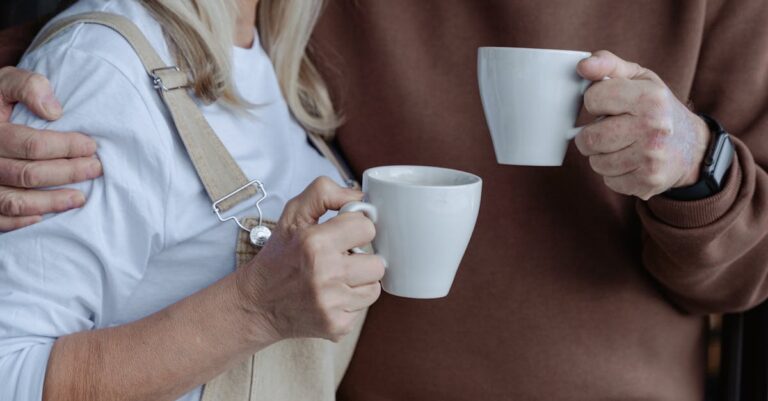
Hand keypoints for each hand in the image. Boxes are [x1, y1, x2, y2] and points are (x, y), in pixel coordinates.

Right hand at [0, 67, 101, 231]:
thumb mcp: (5, 82)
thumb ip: (28, 86)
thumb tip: (54, 111)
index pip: (32, 145)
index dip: (66, 147)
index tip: (91, 147)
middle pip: (28, 174)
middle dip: (68, 173)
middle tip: (95, 169)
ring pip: (14, 201)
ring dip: (51, 202)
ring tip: (80, 198)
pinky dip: (20, 221)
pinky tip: (44, 216)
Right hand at [236, 177, 384, 342]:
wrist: (257, 304)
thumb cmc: (279, 255)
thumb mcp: (292, 214)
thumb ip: (325, 193)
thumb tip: (361, 198)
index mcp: (314, 242)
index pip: (367, 227)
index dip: (356, 229)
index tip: (343, 235)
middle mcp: (325, 274)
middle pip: (378, 262)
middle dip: (362, 259)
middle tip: (340, 259)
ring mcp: (331, 303)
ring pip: (375, 287)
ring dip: (360, 282)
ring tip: (336, 278)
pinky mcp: (336, 325)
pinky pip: (363, 309)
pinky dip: (350, 302)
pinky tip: (330, 297)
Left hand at [574, 50, 709, 199]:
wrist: (693, 147)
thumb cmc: (658, 108)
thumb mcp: (640, 78)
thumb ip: (608, 65)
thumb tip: (582, 66)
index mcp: (650, 98)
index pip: (592, 99)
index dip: (596, 101)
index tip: (610, 104)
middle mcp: (653, 129)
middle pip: (588, 138)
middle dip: (592, 134)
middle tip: (610, 129)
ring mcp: (651, 159)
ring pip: (596, 162)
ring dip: (601, 155)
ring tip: (622, 145)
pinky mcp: (648, 182)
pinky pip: (609, 181)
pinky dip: (614, 173)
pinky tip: (630, 161)